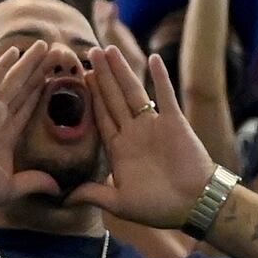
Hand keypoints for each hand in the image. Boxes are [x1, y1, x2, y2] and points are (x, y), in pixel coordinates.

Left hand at [72, 45, 214, 226]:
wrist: (195, 205)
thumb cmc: (159, 208)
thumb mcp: (120, 203)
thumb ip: (93, 194)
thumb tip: (62, 198)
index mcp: (120, 149)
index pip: (101, 116)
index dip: (90, 97)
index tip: (79, 78)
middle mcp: (134, 133)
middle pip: (113, 98)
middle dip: (101, 76)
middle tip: (89, 53)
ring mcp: (154, 125)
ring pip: (133, 92)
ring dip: (122, 71)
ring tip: (109, 49)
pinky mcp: (175, 122)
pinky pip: (165, 95)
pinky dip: (160, 77)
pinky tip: (152, 58)